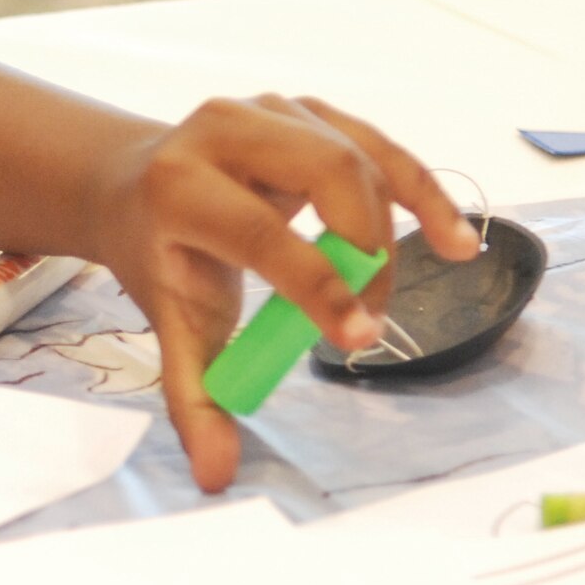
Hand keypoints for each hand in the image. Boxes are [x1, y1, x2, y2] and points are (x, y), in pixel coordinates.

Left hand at [89, 94, 479, 492]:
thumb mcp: (171, 325)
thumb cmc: (161, 259)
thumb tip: (216, 475)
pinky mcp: (303, 109)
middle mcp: (218, 133)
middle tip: (371, 313)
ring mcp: (264, 111)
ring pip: (359, 156)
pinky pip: (375, 145)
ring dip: (401, 218)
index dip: (317, 285)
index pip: (259, 234)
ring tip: (426, 270)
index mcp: (178, 189)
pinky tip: (450, 236)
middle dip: (364, 250)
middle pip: (326, 174)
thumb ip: (194, 397)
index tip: (361, 334)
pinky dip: (420, 187)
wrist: (134, 190)